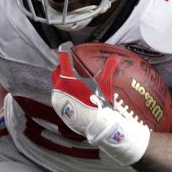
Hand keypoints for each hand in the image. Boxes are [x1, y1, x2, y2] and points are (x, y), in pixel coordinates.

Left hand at [50, 43, 150, 165]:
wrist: (93, 125)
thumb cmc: (98, 104)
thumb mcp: (104, 85)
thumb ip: (108, 69)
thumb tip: (115, 57)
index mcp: (68, 80)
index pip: (63, 59)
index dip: (64, 50)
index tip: (66, 47)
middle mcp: (59, 88)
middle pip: (57, 71)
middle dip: (62, 67)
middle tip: (69, 66)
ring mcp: (57, 99)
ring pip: (56, 84)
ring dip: (62, 81)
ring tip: (72, 81)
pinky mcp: (58, 108)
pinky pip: (58, 96)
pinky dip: (63, 92)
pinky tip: (72, 95)